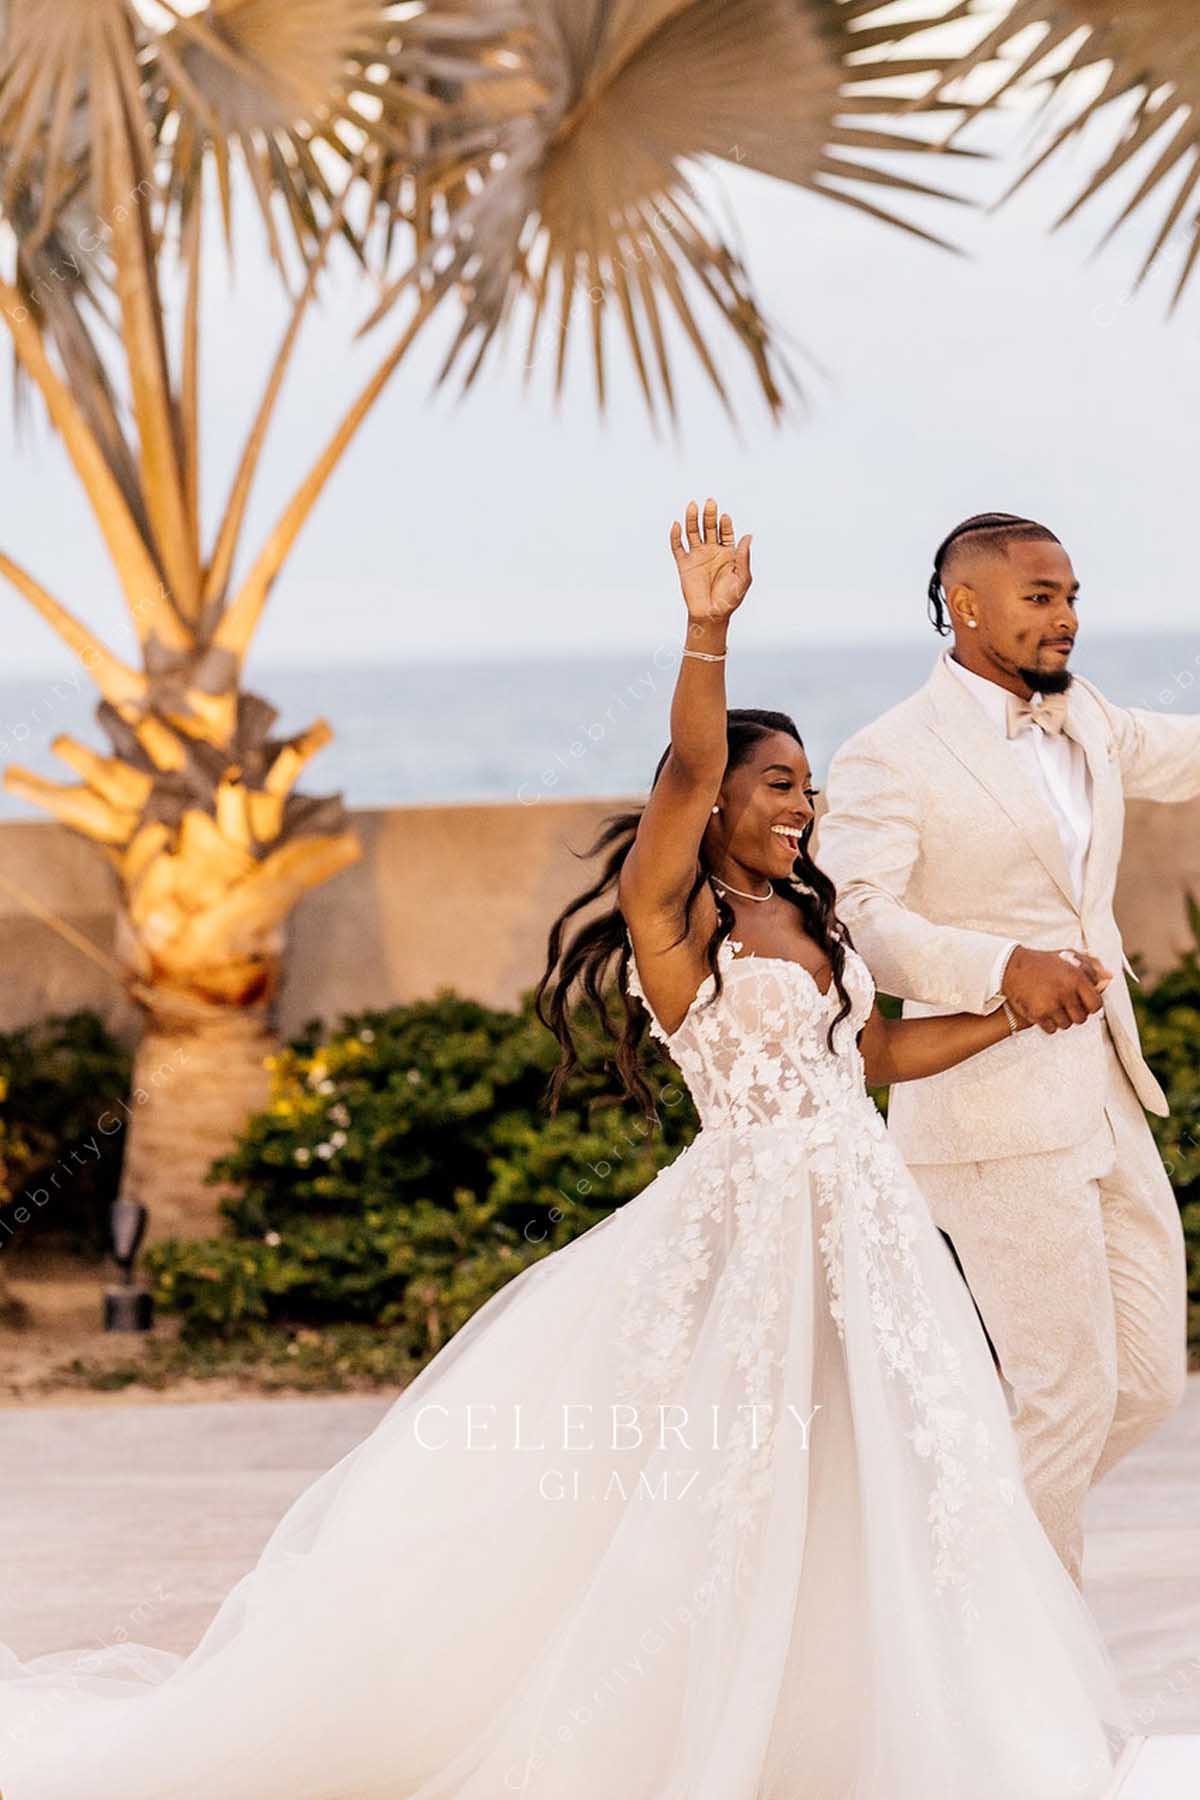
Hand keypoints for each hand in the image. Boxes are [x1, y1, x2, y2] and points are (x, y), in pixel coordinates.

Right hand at [670, 497, 751, 629]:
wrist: (711, 615)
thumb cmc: (730, 599)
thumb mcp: (743, 578)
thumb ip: (744, 557)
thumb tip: (748, 536)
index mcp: (727, 552)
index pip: (725, 531)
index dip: (725, 523)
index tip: (724, 517)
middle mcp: (711, 550)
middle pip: (708, 527)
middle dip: (709, 514)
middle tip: (710, 502)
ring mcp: (697, 555)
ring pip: (692, 532)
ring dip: (692, 518)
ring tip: (693, 505)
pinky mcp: (683, 563)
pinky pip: (677, 546)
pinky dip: (675, 535)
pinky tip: (677, 524)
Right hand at [1002, 946, 1112, 1033]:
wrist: (1010, 967)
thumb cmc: (1042, 962)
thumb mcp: (1068, 956)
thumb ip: (1091, 966)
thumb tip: (1110, 978)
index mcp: (1076, 978)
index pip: (1096, 1005)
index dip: (1090, 1006)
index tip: (1082, 1003)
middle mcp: (1066, 992)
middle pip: (1081, 1018)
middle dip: (1075, 1013)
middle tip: (1064, 1004)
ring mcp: (1051, 1004)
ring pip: (1066, 1025)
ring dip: (1061, 1019)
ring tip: (1052, 1006)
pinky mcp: (1038, 1014)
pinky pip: (1051, 1029)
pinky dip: (1048, 1024)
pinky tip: (1043, 1011)